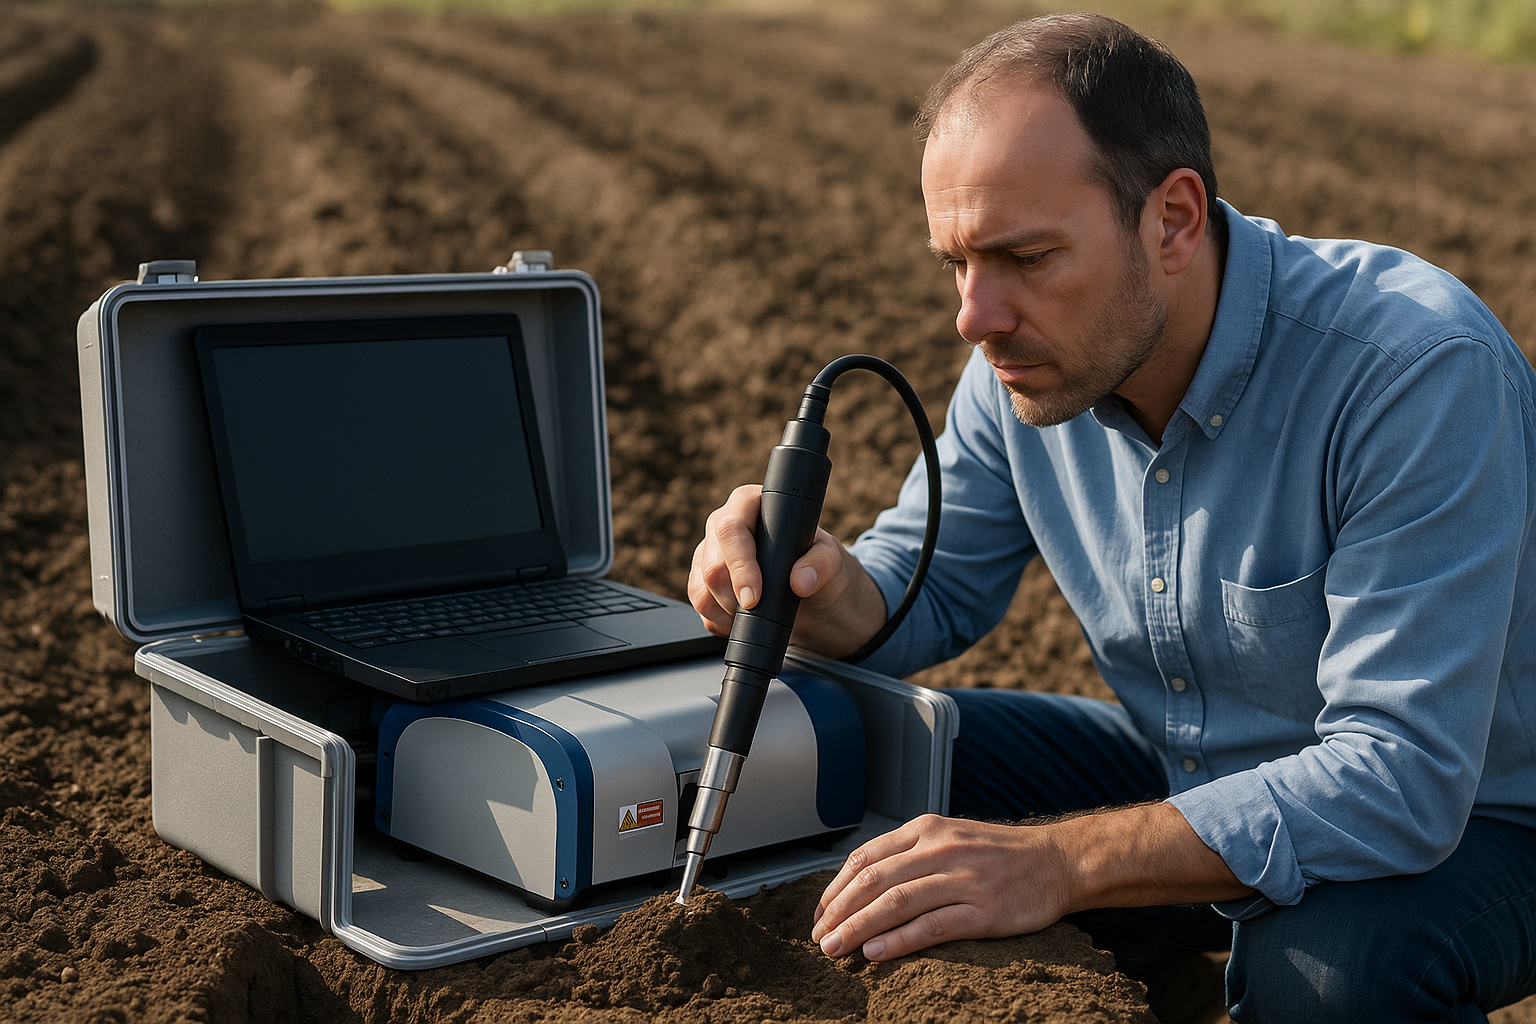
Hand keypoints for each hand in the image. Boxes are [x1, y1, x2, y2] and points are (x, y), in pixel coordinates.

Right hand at [688, 484, 886, 658]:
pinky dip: (720, 621)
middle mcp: (724, 526)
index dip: (740, 564)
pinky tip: (742, 620)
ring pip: (701, 587)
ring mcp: (710, 554)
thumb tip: (800, 580)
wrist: (816, 600)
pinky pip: (700, 604)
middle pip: (711, 563)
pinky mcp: (703, 581)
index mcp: (750, 505)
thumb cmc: (821, 568)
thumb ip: (822, 564)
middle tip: (759, 610)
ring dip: (728, 610)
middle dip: (734, 596)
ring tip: (757, 614)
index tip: (755, 597)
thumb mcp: (832, 562)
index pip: (731, 528)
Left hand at [810, 804, 1250, 961]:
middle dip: (840, 912)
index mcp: (927, 829)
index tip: (822, 912)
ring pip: (894, 904)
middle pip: (873, 881)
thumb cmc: (999, 854)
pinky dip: (897, 941)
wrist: (1057, 861)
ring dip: (858, 928)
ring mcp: (962, 879)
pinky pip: (930, 927)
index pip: (866, 857)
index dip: (837, 887)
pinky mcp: (982, 911)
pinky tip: (875, 954)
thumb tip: (863, 883)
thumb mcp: (950, 836)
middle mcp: (940, 849)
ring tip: (836, 949)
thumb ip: (910, 852)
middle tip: (820, 937)